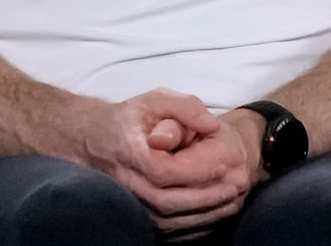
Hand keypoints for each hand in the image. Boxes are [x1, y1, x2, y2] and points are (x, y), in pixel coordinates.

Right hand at [71, 88, 250, 233]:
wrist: (94, 140)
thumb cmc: (131, 119)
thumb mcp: (156, 99)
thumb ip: (185, 107)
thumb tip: (211, 125)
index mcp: (129, 152)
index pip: (164, 171)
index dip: (197, 171)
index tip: (225, 163)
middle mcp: (126, 183)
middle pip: (167, 202)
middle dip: (205, 198)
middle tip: (236, 187)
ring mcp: (129, 204)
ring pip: (167, 221)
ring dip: (203, 215)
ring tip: (232, 202)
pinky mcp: (136, 216)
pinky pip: (165, 231)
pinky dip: (192, 227)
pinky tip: (214, 215)